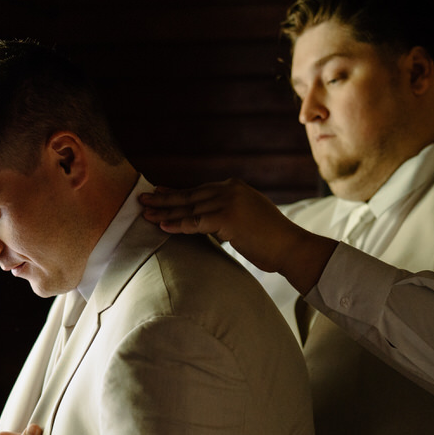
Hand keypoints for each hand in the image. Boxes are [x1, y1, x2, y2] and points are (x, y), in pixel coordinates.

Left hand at [139, 180, 336, 292]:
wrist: (290, 247)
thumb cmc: (270, 240)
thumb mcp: (246, 218)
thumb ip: (225, 213)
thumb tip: (205, 220)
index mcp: (234, 187)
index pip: (198, 191)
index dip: (176, 193)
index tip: (158, 193)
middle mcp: (230, 189)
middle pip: (190, 196)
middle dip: (164, 200)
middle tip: (142, 200)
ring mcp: (229, 201)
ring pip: (190, 209)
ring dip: (166, 213)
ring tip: (146, 215)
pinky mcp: (228, 218)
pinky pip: (196, 223)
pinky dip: (179, 225)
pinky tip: (163, 226)